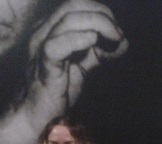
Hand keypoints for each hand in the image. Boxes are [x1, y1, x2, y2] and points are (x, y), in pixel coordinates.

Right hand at [0, 0, 127, 143]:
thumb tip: (123, 41)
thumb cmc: (58, 89)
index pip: (76, 5)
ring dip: (97, 25)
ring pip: (67, 19)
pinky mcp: (43, 64)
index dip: (100, 11)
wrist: (38, 114)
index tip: (117, 31)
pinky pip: (57, 45)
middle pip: (72, 5)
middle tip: (118, 34)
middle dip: (101, 15)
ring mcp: (40, 46)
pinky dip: (79, 39)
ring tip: (113, 39)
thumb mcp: (83, 65)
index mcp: (50, 28)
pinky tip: (93, 43)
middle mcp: (42, 31)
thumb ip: (100, 52)